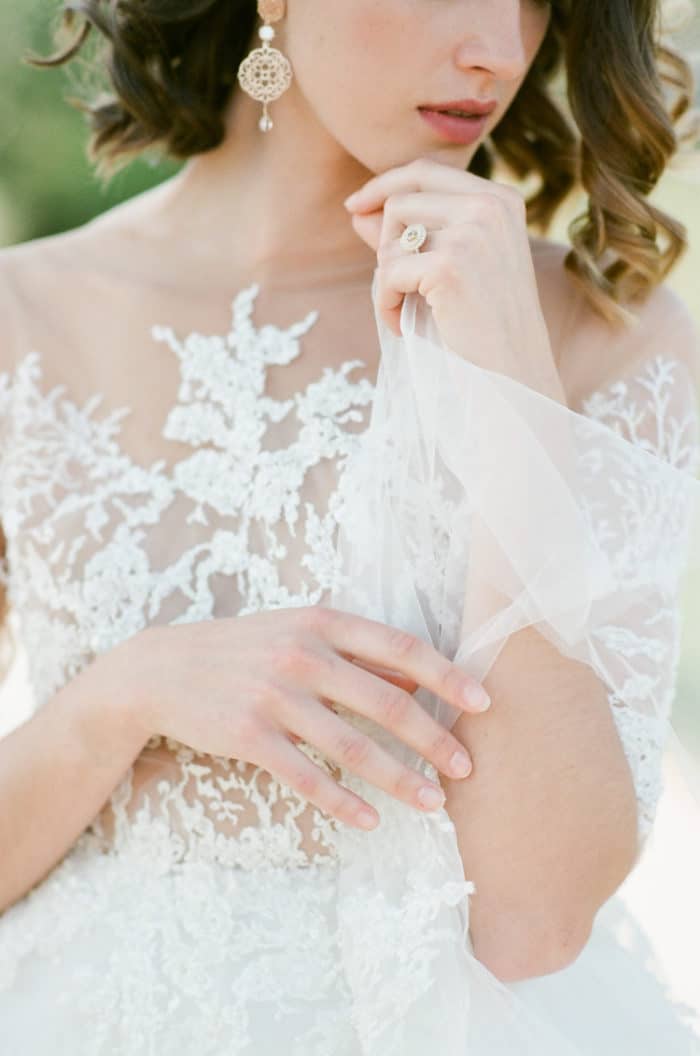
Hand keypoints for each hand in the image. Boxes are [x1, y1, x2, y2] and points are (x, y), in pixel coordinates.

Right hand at [116, 606, 490, 830]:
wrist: (162, 668)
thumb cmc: (244, 647)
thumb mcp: (299, 631)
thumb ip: (356, 650)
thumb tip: (418, 675)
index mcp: (321, 622)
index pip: (400, 647)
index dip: (446, 676)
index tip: (483, 702)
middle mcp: (302, 655)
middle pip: (387, 702)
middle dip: (434, 739)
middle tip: (467, 767)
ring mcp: (273, 696)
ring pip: (352, 747)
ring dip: (399, 780)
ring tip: (433, 803)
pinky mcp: (248, 736)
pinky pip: (306, 777)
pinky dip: (342, 802)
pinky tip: (370, 820)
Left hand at [344, 156, 564, 399]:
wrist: (515, 370)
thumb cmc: (485, 323)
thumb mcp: (452, 267)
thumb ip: (410, 234)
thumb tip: (357, 210)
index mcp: (499, 199)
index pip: (424, 172)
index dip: (383, 185)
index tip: (354, 206)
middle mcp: (489, 206)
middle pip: (400, 201)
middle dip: (384, 245)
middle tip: (396, 286)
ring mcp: (471, 233)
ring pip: (390, 239)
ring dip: (386, 279)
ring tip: (404, 310)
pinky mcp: (449, 266)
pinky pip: (388, 274)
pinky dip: (386, 303)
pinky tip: (400, 325)